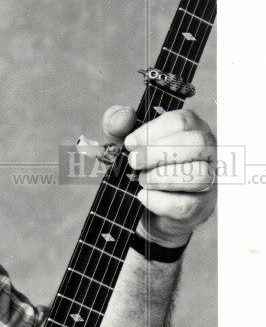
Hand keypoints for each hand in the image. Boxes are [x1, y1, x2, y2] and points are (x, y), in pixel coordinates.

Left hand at [103, 104, 216, 246]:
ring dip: (163, 178)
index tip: (129, 144)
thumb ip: (117, 125)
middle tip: (134, 163)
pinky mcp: (202, 207)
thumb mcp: (123, 145)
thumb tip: (122, 117)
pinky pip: (187, 205)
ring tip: (142, 181)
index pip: (182, 121)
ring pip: (199, 175)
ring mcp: (209, 180)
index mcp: (190, 129)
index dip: (152, 132)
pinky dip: (160, 202)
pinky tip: (144, 197)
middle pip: (197, 143)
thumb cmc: (140, 168)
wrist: (145, 209)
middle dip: (159, 153)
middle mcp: (206, 151)